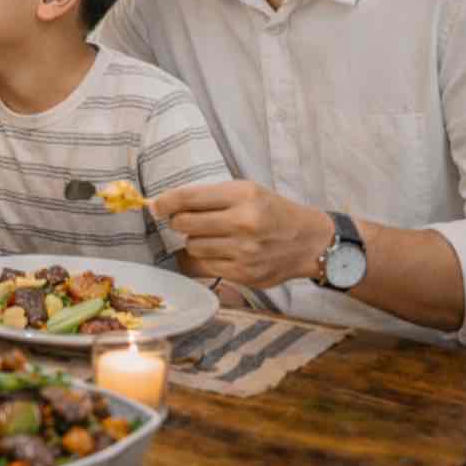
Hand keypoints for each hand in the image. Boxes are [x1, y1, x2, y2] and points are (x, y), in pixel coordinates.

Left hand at [153, 181, 332, 288]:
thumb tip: (162, 205)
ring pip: (192, 246)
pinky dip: (205, 258)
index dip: (165, 202)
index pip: (189, 198)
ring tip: (212, 236)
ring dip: (194, 241)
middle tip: (187, 221)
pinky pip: (204, 266)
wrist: (309, 241)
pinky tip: (219, 251)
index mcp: (243, 196)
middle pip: (184, 224)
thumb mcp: (246, 191)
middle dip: (179, 222)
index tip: (156, 205)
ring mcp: (244, 251)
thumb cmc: (271, 211)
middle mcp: (244, 223)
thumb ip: (208, 197)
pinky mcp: (244, 274)